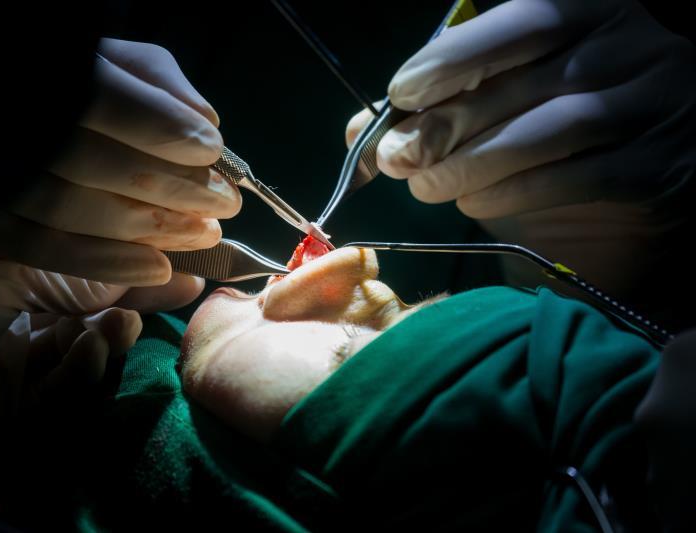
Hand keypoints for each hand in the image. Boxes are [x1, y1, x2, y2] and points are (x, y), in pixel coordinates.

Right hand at [0, 38, 241, 294]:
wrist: (19, 131)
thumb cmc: (78, 88)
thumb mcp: (116, 64)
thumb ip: (159, 84)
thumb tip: (204, 122)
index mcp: (47, 73)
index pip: (102, 98)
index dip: (163, 126)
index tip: (211, 151)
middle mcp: (12, 124)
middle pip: (91, 162)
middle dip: (171, 188)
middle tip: (224, 204)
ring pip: (69, 209)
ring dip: (150, 229)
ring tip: (205, 233)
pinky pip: (41, 248)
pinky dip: (105, 263)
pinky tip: (159, 269)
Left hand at [0, 255, 199, 436]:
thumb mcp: (35, 266)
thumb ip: (100, 273)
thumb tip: (178, 273)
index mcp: (15, 320)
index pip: (89, 315)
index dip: (133, 300)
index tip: (184, 285)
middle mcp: (14, 365)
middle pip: (90, 357)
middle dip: (120, 334)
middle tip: (143, 312)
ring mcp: (7, 408)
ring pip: (81, 395)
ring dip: (105, 358)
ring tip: (114, 327)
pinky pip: (56, 425)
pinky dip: (80, 387)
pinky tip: (86, 352)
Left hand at [346, 1, 694, 321]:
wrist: (632, 180)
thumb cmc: (552, 129)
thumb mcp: (499, 102)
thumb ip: (440, 104)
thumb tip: (360, 129)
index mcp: (589, 12)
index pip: (522, 22)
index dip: (457, 57)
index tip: (401, 93)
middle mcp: (631, 47)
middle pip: (528, 81)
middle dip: (449, 123)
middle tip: (396, 157)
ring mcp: (655, 103)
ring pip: (553, 129)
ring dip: (476, 164)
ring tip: (426, 188)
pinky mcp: (662, 165)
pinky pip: (582, 177)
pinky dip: (517, 193)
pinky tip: (474, 205)